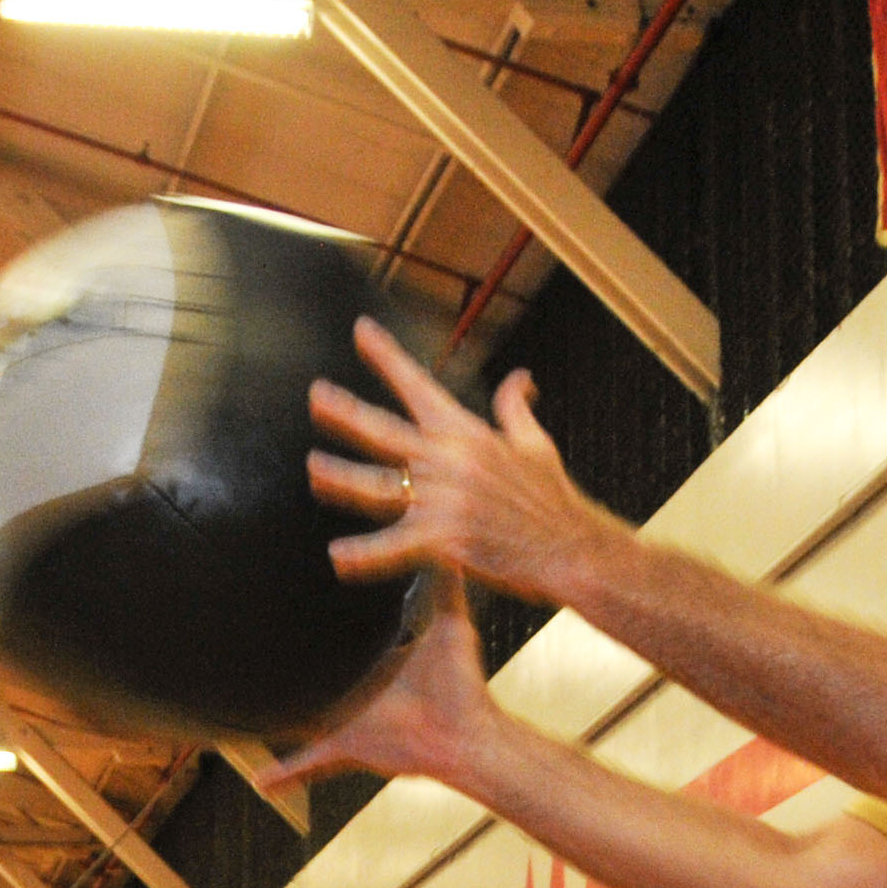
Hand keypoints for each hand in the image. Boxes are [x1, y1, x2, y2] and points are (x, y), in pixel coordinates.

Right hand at [259, 576, 496, 793]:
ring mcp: (348, 723)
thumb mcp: (450, 625)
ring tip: (239, 720)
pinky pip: (311, 763)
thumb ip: (447, 586)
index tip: (295, 606)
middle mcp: (357, 695)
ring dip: (275, 721)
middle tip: (248, 663)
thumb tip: (454, 546)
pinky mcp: (348, 745)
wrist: (467, 733)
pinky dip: (286, 773)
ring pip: (301, 721)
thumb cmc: (461, 685)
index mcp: (374, 667)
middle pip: (314, 683)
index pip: (340, 646)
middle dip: (286, 677)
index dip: (318, 629)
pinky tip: (261, 783)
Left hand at [305, 319, 619, 600]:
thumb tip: (520, 378)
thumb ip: (515, 410)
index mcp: (466, 434)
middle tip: (315, 397)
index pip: (419, 385)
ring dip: (341, 477)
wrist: (572, 548)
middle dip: (346, 412)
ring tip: (314, 470)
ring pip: (378, 486)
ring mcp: (442, 501)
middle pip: (384, 431)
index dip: (387, 357)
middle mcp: (449, 461)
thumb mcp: (536, 445)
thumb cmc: (553, 500)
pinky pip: (393, 547)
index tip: (361, 331)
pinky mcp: (443, 541)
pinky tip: (339, 556)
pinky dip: (365, 555)